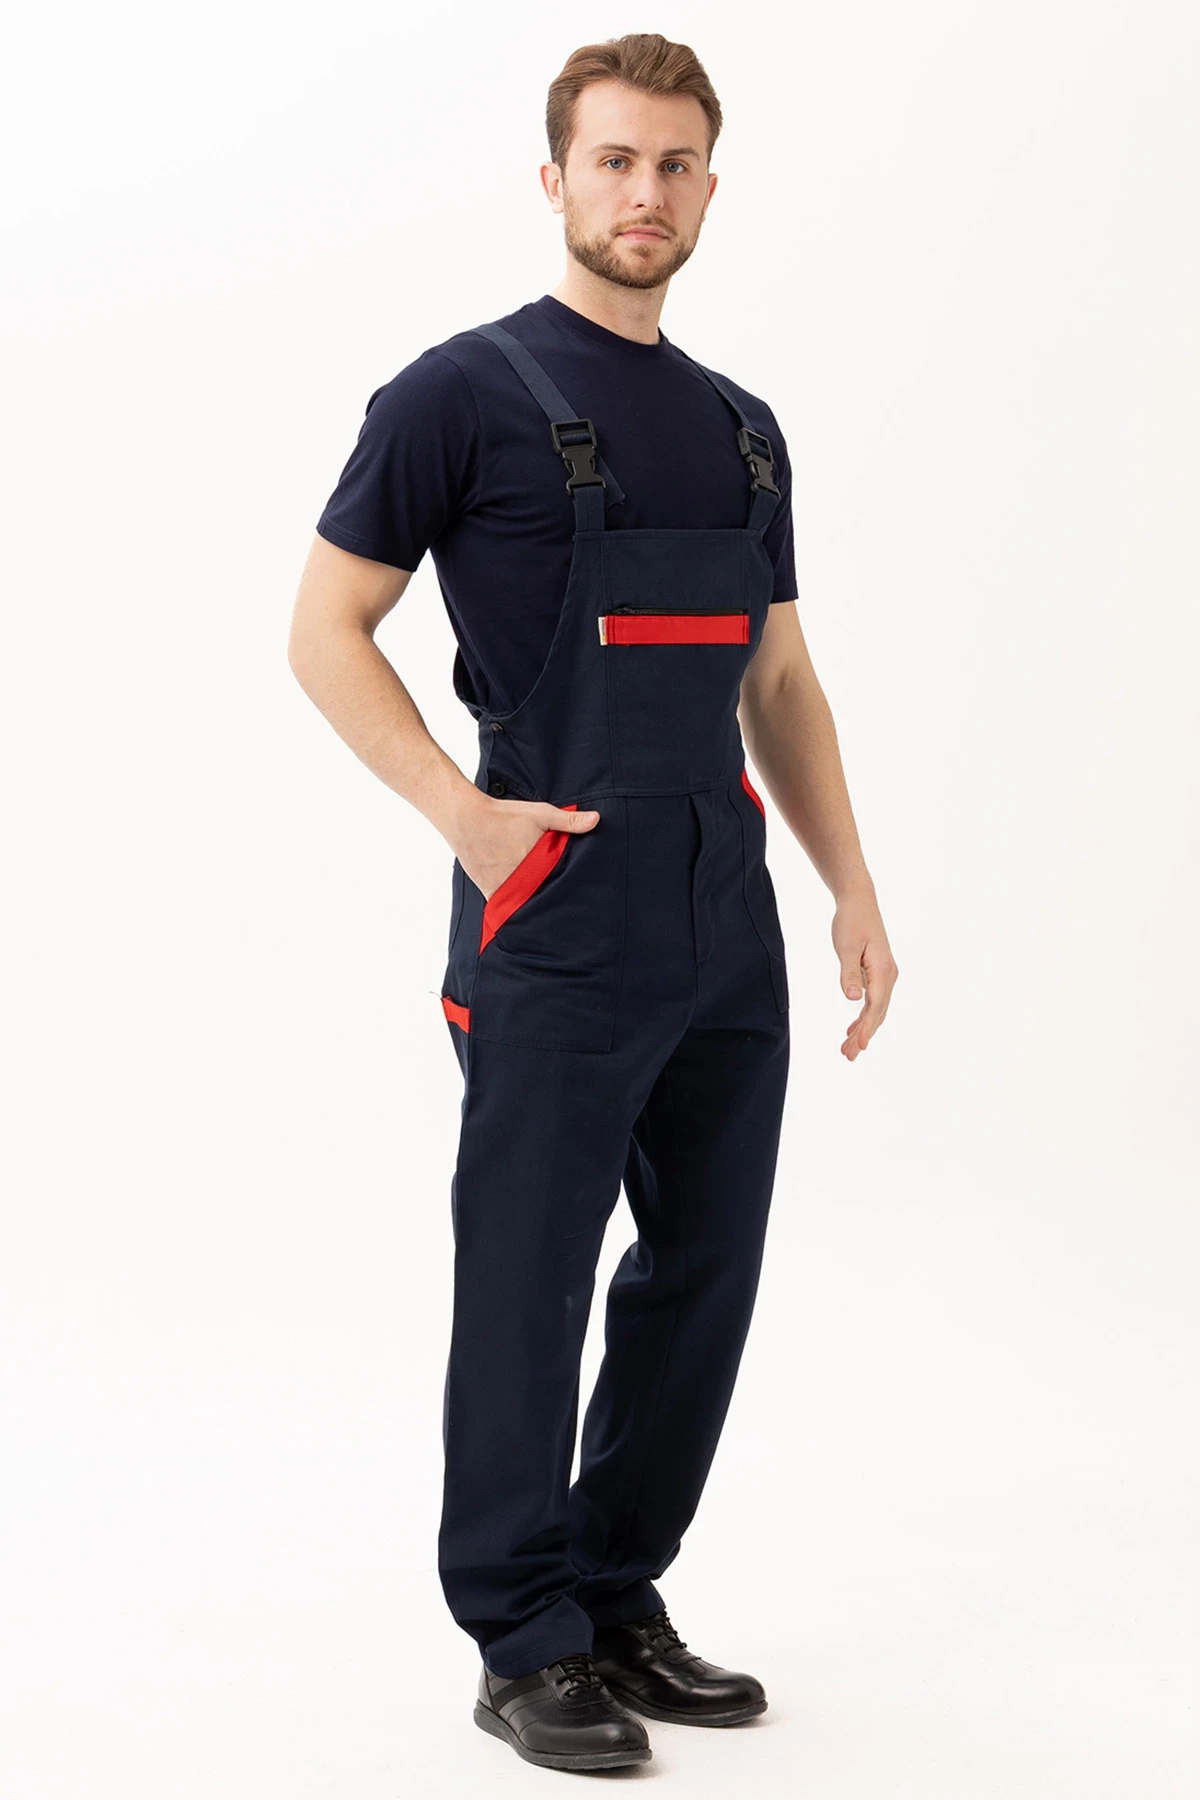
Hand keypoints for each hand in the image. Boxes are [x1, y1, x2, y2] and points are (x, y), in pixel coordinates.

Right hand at [457, 797, 600, 900]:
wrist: (467, 819)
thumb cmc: (504, 816)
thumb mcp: (540, 814)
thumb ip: (569, 820)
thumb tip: (596, 820)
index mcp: (538, 865)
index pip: (560, 885)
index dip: (569, 891)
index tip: (579, 898)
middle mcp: (522, 880)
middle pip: (543, 897)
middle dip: (553, 899)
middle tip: (566, 910)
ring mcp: (505, 888)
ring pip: (525, 904)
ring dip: (533, 905)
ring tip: (545, 912)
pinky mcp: (491, 891)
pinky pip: (505, 906)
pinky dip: (513, 909)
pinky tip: (522, 914)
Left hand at [833, 891, 897, 1060]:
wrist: (859, 901)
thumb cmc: (851, 921)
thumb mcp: (845, 946)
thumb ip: (849, 972)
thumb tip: (853, 998)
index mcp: (882, 970)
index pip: (874, 1006)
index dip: (865, 1028)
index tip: (856, 1045)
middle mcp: (888, 975)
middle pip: (877, 1013)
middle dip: (863, 1036)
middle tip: (848, 1056)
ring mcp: (885, 974)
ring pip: (876, 1009)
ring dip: (863, 1029)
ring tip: (849, 1048)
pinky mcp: (878, 972)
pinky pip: (874, 1000)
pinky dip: (864, 1016)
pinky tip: (853, 1028)